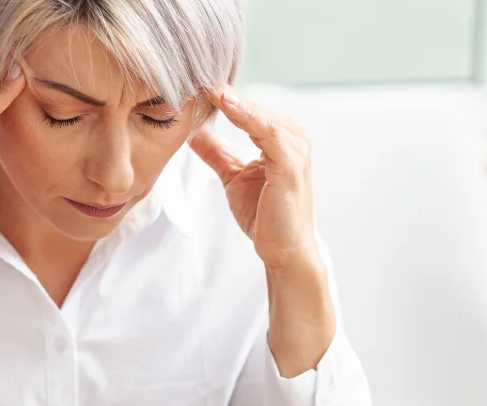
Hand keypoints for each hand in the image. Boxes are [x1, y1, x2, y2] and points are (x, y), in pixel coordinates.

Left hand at [189, 86, 317, 270]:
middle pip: (253, 108)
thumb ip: (216, 153)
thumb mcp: (233, 176)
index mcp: (281, 136)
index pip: (246, 109)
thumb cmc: (265, 214)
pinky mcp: (292, 165)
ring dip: (234, 101)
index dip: (220, 96)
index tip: (190, 81)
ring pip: (260, 116)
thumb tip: (193, 133)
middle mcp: (293, 137)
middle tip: (193, 74)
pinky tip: (227, 104)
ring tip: (208, 86)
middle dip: (224, 93)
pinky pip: (269, 134)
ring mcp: (295, 150)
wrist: (283, 249)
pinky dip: (248, 117)